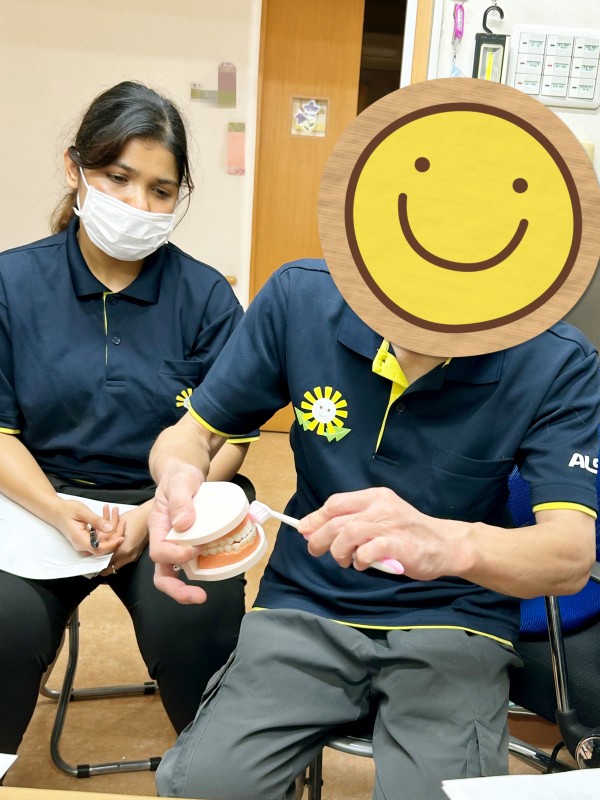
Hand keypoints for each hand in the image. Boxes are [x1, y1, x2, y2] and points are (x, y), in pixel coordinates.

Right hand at [50, 497, 124, 555]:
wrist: (56, 511)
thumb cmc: (67, 509)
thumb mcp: (82, 511)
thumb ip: (96, 520)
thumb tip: (110, 528)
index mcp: (80, 539)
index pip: (98, 550)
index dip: (111, 546)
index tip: (122, 538)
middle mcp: (82, 544)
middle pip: (103, 547)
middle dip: (115, 535)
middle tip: (123, 521)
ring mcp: (84, 543)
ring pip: (103, 542)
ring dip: (113, 531)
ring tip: (116, 513)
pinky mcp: (87, 539)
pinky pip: (100, 538)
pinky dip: (107, 529)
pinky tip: (111, 516)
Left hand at [99, 504, 150, 574]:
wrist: (149, 516)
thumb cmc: (132, 518)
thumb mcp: (114, 527)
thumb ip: (104, 538)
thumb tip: (96, 545)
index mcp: (122, 550)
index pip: (104, 563)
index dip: (96, 563)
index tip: (90, 561)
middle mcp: (128, 556)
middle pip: (110, 569)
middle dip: (102, 566)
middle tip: (94, 561)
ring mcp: (133, 557)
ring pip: (116, 566)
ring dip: (109, 563)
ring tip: (102, 557)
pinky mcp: (136, 555)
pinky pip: (123, 561)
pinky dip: (117, 559)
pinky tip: (113, 553)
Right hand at [149, 462, 207, 603]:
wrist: (184, 475)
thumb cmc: (179, 477)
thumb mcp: (180, 482)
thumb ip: (181, 500)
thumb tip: (183, 524)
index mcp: (158, 527)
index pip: (159, 551)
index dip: (174, 556)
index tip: (194, 551)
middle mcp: (164, 540)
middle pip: (162, 574)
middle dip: (177, 590)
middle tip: (199, 597)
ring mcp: (176, 545)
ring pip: (174, 574)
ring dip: (186, 587)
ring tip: (203, 595)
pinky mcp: (189, 545)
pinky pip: (191, 564)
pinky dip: (201, 572)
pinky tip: (217, 571)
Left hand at [298, 487, 470, 580]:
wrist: (446, 544)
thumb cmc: (408, 534)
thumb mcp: (380, 519)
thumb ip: (352, 522)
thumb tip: (313, 530)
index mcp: (375, 496)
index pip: (335, 503)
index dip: (316, 517)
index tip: (304, 530)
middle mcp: (381, 507)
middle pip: (337, 518)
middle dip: (320, 537)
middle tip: (316, 550)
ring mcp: (391, 524)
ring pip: (349, 532)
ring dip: (339, 550)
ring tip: (344, 560)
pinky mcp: (400, 545)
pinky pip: (369, 550)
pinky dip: (360, 559)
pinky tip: (364, 564)